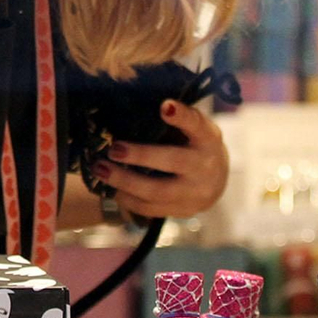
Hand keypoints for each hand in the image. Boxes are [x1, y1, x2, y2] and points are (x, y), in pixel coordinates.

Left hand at [91, 99, 228, 218]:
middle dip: (140, 155)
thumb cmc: (195, 145)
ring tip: (100, 169)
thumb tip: (132, 107)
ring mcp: (195, 192)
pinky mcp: (182, 211)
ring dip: (125, 181)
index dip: (182, 116)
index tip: (164, 105)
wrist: (216, 183)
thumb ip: (175, 120)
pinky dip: (128, 199)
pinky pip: (150, 209)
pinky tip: (111, 189)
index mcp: (208, 138)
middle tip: (113, 149)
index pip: (197, 124)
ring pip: (157, 191)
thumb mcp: (194, 129)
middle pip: (173, 161)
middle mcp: (205, 166)